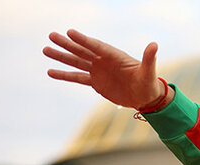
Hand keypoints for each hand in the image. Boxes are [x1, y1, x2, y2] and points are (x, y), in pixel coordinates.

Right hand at [44, 29, 166, 109]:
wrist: (146, 97)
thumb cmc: (149, 83)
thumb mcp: (148, 72)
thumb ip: (149, 58)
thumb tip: (154, 45)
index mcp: (114, 56)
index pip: (96, 46)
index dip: (84, 40)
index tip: (70, 32)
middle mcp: (103, 61)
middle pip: (82, 50)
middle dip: (67, 44)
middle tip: (51, 36)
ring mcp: (98, 71)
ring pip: (76, 62)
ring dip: (61, 57)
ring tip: (45, 50)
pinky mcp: (95, 83)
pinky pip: (77, 78)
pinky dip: (64, 75)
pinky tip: (50, 71)